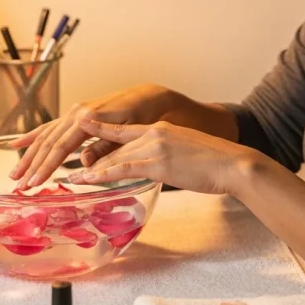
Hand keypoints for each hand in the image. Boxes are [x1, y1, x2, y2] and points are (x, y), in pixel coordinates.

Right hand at [9, 84, 175, 187]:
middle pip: (48, 143)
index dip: (45, 167)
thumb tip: (83, 162)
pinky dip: (33, 136)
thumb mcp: (129, 134)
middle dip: (31, 166)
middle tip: (18, 187)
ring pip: (45, 137)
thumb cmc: (142, 116)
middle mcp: (77, 113)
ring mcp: (75, 113)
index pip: (60, 147)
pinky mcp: (76, 115)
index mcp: (88, 118)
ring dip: (28, 156)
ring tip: (13, 175)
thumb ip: (105, 148)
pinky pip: (50, 127)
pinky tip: (17, 144)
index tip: (33, 184)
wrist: (149, 97)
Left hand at [68, 116, 250, 196]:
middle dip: (90, 155)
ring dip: (91, 169)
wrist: (233, 164)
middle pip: (114, 144)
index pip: (123, 129)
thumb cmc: (215, 164)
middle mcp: (154, 133)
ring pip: (115, 156)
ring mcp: (156, 146)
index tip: (81, 125)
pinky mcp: (159, 162)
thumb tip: (158, 167)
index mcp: (160, 129)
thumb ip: (167, 156)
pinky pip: (124, 168)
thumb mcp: (185, 154)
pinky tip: (89, 179)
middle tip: (70, 164)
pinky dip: (103, 174)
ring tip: (71, 178)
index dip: (100, 128)